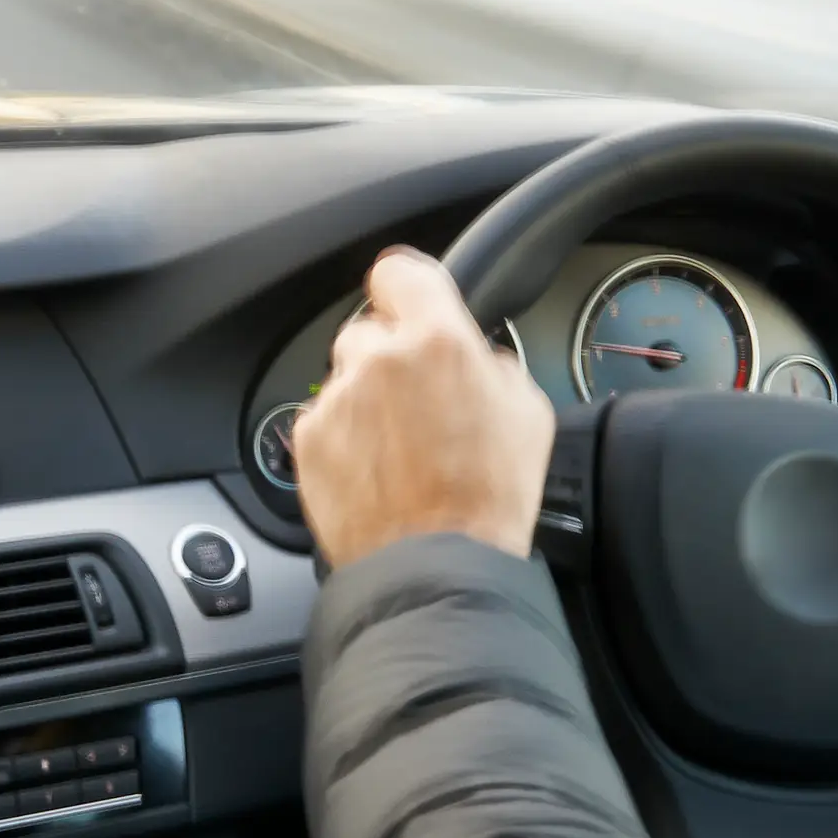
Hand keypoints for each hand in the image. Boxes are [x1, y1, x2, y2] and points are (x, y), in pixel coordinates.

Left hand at [298, 248, 557, 567]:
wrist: (436, 565)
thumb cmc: (487, 499)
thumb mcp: (528, 414)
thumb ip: (493, 365)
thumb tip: (478, 359)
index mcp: (437, 340)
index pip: (398, 272)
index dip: (405, 290)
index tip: (409, 306)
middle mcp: (378, 360)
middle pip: (370, 332)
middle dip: (390, 359)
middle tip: (418, 404)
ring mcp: (337, 400)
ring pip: (346, 380)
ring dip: (366, 402)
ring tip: (399, 452)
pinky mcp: (309, 441)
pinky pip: (324, 423)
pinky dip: (344, 441)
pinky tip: (377, 474)